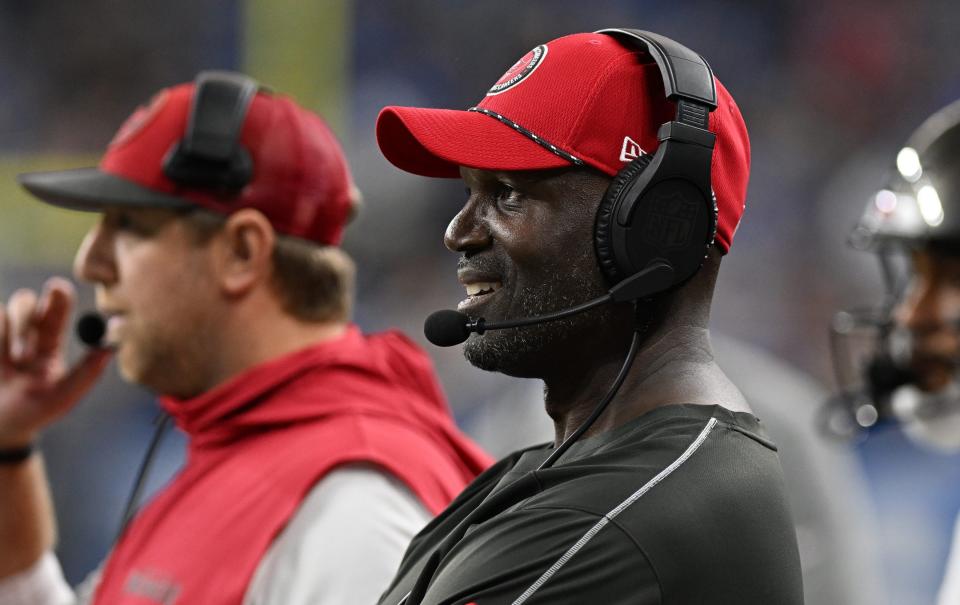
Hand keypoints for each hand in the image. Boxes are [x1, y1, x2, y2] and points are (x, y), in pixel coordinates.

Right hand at [0, 278, 110, 448]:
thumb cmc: (34, 413)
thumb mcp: (63, 397)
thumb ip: (86, 373)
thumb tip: (110, 348)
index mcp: (48, 343)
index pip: (56, 312)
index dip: (58, 297)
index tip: (57, 288)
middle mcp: (23, 335)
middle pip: (26, 302)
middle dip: (25, 313)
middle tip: (24, 349)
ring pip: (2, 311)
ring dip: (7, 333)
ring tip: (13, 362)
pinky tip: (0, 363)